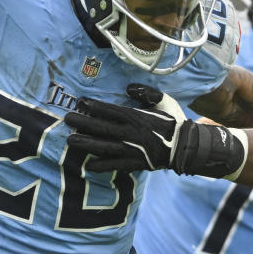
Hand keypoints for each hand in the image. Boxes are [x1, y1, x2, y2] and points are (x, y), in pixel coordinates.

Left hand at [66, 83, 246, 177]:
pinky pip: (115, 165)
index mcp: (136, 116)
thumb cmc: (174, 121)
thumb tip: (128, 88)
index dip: (94, 106)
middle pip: (101, 127)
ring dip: (85, 143)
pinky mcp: (134, 163)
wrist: (186, 146)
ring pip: (103, 146)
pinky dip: (101, 166)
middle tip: (67, 119)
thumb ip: (146, 93)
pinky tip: (88, 165)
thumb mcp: (164, 100)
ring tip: (70, 141)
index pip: (110, 110)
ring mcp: (131, 150)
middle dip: (82, 123)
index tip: (80, 102)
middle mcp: (130, 133)